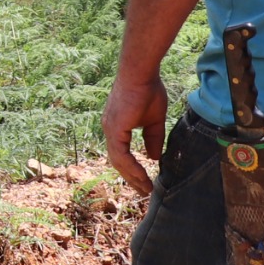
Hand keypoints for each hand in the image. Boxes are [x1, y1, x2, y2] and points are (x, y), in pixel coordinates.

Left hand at [102, 70, 170, 195]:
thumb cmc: (148, 90)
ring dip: (132, 177)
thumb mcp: (153, 120)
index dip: (132, 168)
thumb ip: (152, 139)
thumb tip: (153, 157)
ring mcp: (110, 129)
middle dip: (131, 177)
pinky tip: (142, 176)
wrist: (140, 73)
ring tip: (146, 188)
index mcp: (116, 126)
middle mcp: (110, 129)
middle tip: (144, 190)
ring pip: (118, 161)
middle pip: (118, 161)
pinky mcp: (114, 129)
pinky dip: (132, 168)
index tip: (143, 181)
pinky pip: (121, 155)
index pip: (121, 153)